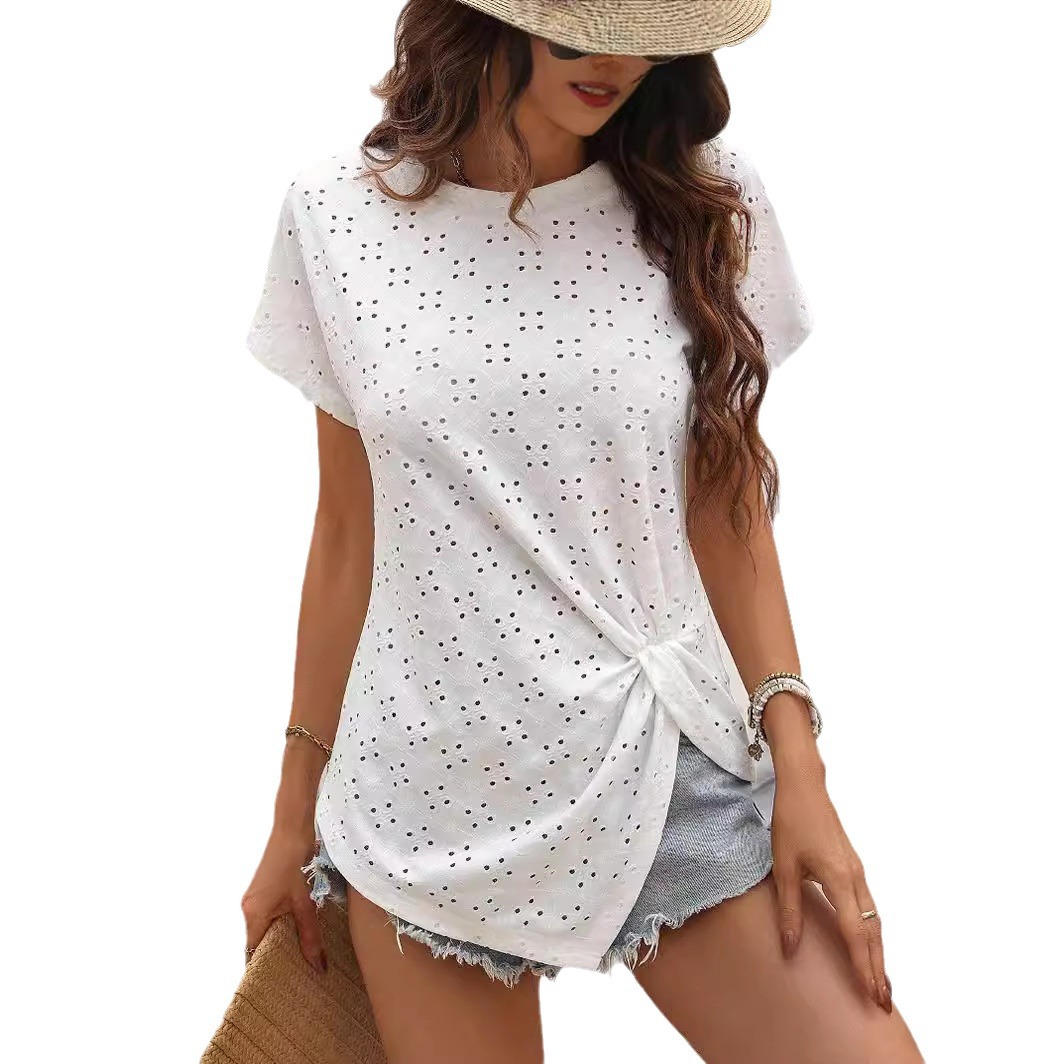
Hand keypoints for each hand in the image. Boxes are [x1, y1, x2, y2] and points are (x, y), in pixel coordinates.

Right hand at [241, 824, 327, 973]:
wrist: (294, 826)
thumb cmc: (297, 861)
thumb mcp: (306, 902)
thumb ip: (311, 936)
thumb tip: (318, 968)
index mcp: (254, 914)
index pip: (253, 953)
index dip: (264, 970)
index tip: (278, 986)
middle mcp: (249, 908)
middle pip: (259, 942)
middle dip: (276, 957)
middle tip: (296, 975)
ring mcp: (255, 897)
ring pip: (266, 928)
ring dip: (281, 939)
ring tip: (302, 955)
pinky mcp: (264, 888)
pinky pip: (270, 914)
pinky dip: (282, 924)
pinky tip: (301, 929)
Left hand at [769, 766, 891, 1013]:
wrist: (805, 788)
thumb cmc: (792, 823)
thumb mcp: (784, 867)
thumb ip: (789, 910)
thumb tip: (790, 948)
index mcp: (839, 880)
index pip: (855, 934)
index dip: (863, 966)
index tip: (871, 993)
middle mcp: (856, 879)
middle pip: (873, 932)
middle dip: (878, 968)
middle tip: (883, 1001)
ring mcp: (858, 872)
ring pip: (875, 920)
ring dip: (878, 952)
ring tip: (880, 981)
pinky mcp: (853, 867)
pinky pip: (869, 907)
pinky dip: (872, 932)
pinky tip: (868, 944)